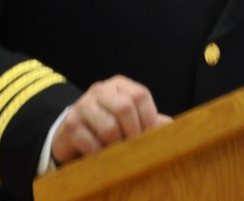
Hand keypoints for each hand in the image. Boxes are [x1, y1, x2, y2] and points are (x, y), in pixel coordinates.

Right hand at [51, 75, 171, 164]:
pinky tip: (103, 158)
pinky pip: (92, 144)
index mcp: (118, 84)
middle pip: (125, 108)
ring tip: (120, 155)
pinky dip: (102, 156)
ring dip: (118, 147)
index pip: (140, 95)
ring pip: (109, 127)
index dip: (149, 118)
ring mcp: (83, 106)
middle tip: (136, 148)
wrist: (71, 132)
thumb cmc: (107, 124)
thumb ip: (149, 120)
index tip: (151, 137)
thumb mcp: (128, 117)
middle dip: (134, 133)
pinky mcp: (70, 125)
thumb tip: (173, 128)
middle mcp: (100, 90)